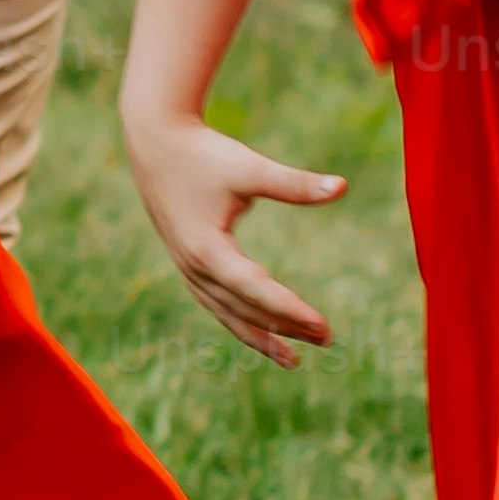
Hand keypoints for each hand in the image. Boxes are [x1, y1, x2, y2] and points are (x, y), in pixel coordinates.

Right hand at [120, 110, 344, 360]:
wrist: (155, 141)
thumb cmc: (204, 154)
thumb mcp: (249, 167)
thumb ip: (294, 183)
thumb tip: (342, 187)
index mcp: (206, 248)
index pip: (255, 289)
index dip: (290, 310)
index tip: (323, 326)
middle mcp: (194, 266)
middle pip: (244, 308)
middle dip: (285, 327)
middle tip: (328, 340)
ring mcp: (188, 268)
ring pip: (227, 313)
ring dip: (261, 335)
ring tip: (294, 358)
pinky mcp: (188, 262)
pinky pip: (216, 303)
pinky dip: (240, 320)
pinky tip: (261, 330)